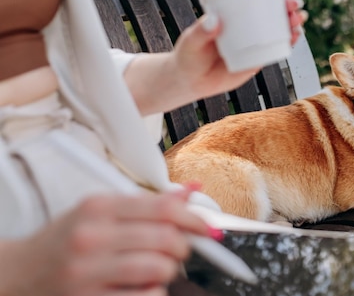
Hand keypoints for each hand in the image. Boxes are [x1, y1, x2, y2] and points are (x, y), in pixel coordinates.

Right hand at [0, 189, 209, 295]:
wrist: (20, 273)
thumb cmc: (68, 239)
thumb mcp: (102, 211)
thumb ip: (148, 203)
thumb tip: (193, 191)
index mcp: (99, 207)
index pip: (163, 208)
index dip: (195, 218)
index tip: (210, 228)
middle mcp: (92, 237)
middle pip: (166, 239)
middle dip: (184, 247)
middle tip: (180, 250)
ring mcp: (87, 273)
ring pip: (159, 270)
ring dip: (169, 271)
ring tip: (159, 268)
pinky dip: (154, 292)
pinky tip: (142, 286)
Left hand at [169, 0, 307, 99]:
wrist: (190, 81)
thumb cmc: (189, 54)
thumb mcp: (192, 40)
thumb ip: (201, 31)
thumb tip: (213, 20)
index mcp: (233, 13)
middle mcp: (247, 25)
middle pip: (273, 10)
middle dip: (288, 4)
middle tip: (293, 2)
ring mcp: (254, 42)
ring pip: (279, 28)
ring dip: (293, 21)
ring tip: (298, 17)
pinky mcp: (258, 59)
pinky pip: (278, 48)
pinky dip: (289, 41)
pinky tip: (296, 35)